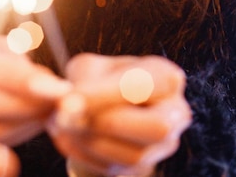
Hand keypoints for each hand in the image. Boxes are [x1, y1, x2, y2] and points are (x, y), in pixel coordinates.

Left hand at [48, 53, 191, 175]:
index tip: (67, 100)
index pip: (143, 85)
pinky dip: (85, 155)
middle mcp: (174, 112)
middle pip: (157, 127)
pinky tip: (69, 136)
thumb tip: (67, 106)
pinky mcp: (143, 168)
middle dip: (108, 124)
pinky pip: (116, 169)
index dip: (104, 94)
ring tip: (61, 123)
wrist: (96, 108)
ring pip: (134, 154)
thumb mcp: (88, 69)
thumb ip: (81, 83)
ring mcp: (163, 145)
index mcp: (165, 77)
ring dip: (90, 141)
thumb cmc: (96, 81)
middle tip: (66, 116)